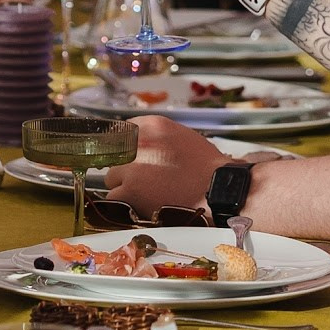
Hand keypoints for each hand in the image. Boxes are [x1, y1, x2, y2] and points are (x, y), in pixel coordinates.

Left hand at [102, 116, 232, 212]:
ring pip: (112, 177)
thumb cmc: (206, 166)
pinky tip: (140, 204)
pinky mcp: (129, 189)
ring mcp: (131, 166)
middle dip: (126, 167)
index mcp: (152, 125)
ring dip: (124, 185)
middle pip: (116, 155)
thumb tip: (137, 145)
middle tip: (143, 179)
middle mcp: (138, 142)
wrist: (217, 189)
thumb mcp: (181, 136)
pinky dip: (124, 202)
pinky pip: (114, 196)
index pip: (122, 131)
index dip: (127, 148)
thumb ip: (156, 138)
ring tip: (145, 194)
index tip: (131, 157)